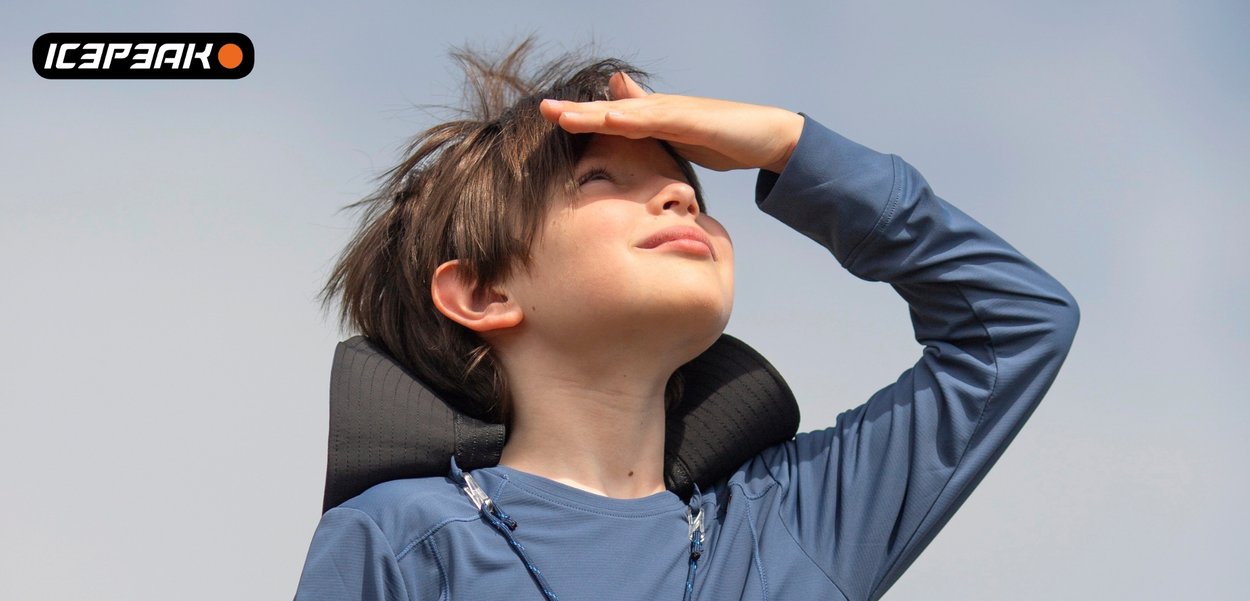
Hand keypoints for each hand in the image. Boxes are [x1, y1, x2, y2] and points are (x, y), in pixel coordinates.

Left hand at [538, 73, 803, 173]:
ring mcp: (679, 112)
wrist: (770, 138)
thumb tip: (628, 122)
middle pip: (612, 111)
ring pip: (629, 112)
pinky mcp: (697, 120)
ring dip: (595, 113)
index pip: (611, 119)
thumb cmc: (726, 140)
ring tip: (564, 114)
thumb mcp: (681, 140)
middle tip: (542, 109)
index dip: (581, 118)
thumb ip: (654, 134)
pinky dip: (635, 118)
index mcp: (656, 119)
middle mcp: (663, 110)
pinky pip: (661, 119)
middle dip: (577, 112)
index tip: (549, 120)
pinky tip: (612, 118)